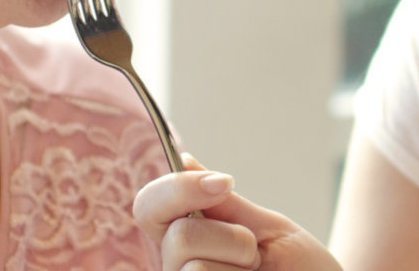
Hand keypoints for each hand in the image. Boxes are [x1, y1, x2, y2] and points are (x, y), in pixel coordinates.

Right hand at [133, 155, 342, 270]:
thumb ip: (224, 204)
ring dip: (240, 264)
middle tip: (256, 256)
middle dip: (230, 238)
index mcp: (188, 239)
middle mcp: (178, 268)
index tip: (223, 182)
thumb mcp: (268, 230)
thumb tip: (183, 159)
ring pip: (193, 268)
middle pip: (178, 237)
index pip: (150, 207)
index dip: (177, 188)